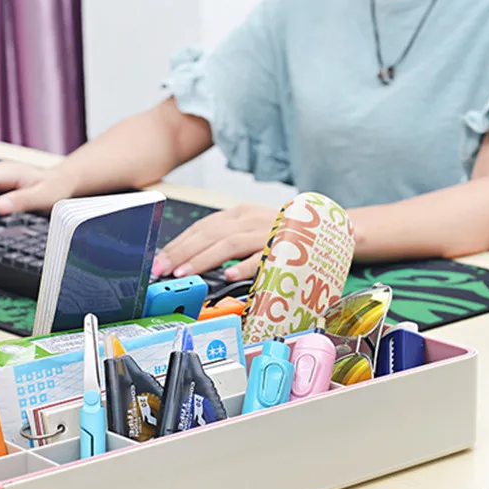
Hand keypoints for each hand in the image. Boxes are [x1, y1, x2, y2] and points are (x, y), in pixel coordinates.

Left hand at [152, 203, 277, 281]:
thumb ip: (223, 242)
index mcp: (239, 214)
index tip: (159, 261)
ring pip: (229, 243)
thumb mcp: (249, 231)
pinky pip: (263, 255)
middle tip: (162, 271)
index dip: (178, 244)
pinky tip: (229, 274)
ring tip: (185, 274)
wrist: (329, 228)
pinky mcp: (286, 247)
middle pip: (208, 234)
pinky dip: (245, 264)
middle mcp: (250, 219)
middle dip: (181, 253)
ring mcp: (267, 231)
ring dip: (204, 259)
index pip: (201, 228)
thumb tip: (189, 261)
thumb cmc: (284, 235)